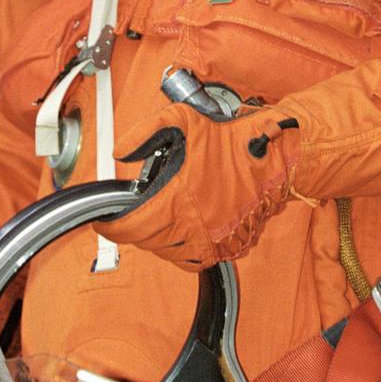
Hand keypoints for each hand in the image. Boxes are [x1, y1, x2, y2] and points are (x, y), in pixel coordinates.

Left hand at [96, 101, 303, 269]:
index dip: (111, 227)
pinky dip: (181, 253)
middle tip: (131, 215)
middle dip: (133, 230)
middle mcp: (194, 227)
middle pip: (147, 242)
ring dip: (156, 241)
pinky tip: (179, 234)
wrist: (275, 157)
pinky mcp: (229, 247)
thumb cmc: (233, 141)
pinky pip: (194, 261)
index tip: (105, 222)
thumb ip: (145, 132)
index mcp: (179, 200)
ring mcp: (213, 241)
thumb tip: (119, 151)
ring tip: (155, 222)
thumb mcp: (184, 120)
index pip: (132, 227)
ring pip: (168, 254)